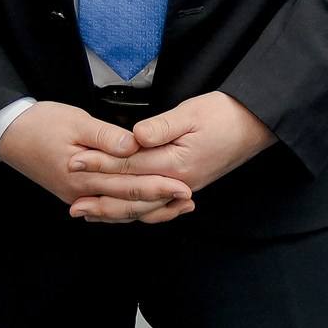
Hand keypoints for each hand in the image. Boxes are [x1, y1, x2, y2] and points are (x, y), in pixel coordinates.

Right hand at [0, 101, 196, 224]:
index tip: (184, 186)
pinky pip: (107, 208)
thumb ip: (107, 137)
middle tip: (188, 199)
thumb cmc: (42, 123)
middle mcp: (82, 193)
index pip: (129, 186)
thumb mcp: (77, 122)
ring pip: (118, 211)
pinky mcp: (75, 193)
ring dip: (148, 209)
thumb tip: (135, 146)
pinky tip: (144, 208)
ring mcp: (78, 196)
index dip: (159, 187)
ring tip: (175, 206)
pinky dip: (128, 210)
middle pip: (127, 203)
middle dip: (160, 202)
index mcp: (84, 176)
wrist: (9, 133)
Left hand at [71, 91, 274, 196]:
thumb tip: (134, 136)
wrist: (256, 124)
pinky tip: (123, 213)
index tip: (75, 161)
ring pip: (143, 207)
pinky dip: (137, 212)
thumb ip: (162, 126)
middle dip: (100, 197)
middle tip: (71, 203)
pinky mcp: (187, 185)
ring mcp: (184, 187)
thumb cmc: (226, 114)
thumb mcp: (192, 112)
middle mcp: (179, 182)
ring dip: (114, 211)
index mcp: (176, 163)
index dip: (100, 163)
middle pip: (132, 194)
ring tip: (89, 214)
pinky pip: (157, 207)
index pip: (130, 165)